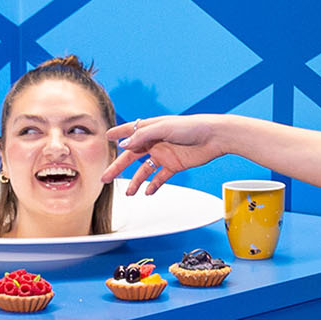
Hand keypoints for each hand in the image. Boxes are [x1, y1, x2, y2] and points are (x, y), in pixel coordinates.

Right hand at [101, 114, 228, 194]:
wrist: (214, 137)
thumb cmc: (191, 127)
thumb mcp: (164, 128)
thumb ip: (142, 136)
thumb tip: (124, 145)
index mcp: (151, 129)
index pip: (129, 131)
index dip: (117, 134)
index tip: (106, 137)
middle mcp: (155, 142)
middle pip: (132, 156)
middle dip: (118, 167)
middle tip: (105, 178)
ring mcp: (164, 154)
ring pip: (144, 170)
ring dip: (136, 181)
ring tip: (129, 192)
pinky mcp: (174, 165)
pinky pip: (160, 177)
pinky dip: (154, 185)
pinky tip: (147, 192)